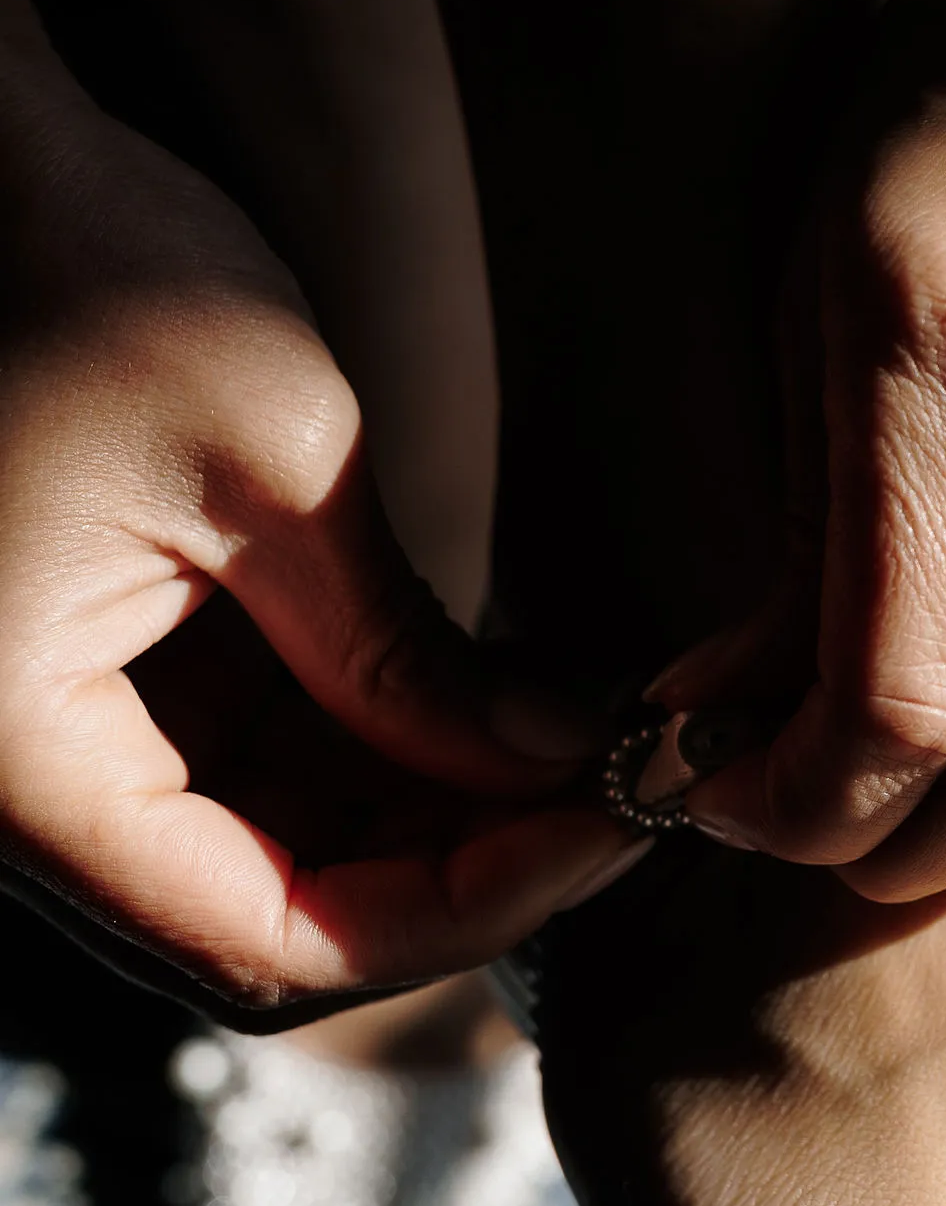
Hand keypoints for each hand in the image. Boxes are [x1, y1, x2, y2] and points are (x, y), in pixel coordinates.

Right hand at [0, 71, 637, 1020]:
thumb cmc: (87, 267)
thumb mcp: (277, 462)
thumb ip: (408, 653)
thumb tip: (562, 765)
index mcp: (19, 766)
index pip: (268, 938)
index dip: (460, 910)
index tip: (613, 828)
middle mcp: (18, 792)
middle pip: (271, 919)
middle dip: (461, 868)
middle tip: (624, 789)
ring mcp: (55, 743)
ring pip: (272, 855)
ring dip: (433, 816)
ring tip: (584, 739)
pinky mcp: (97, 683)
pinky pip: (249, 772)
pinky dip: (378, 749)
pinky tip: (502, 699)